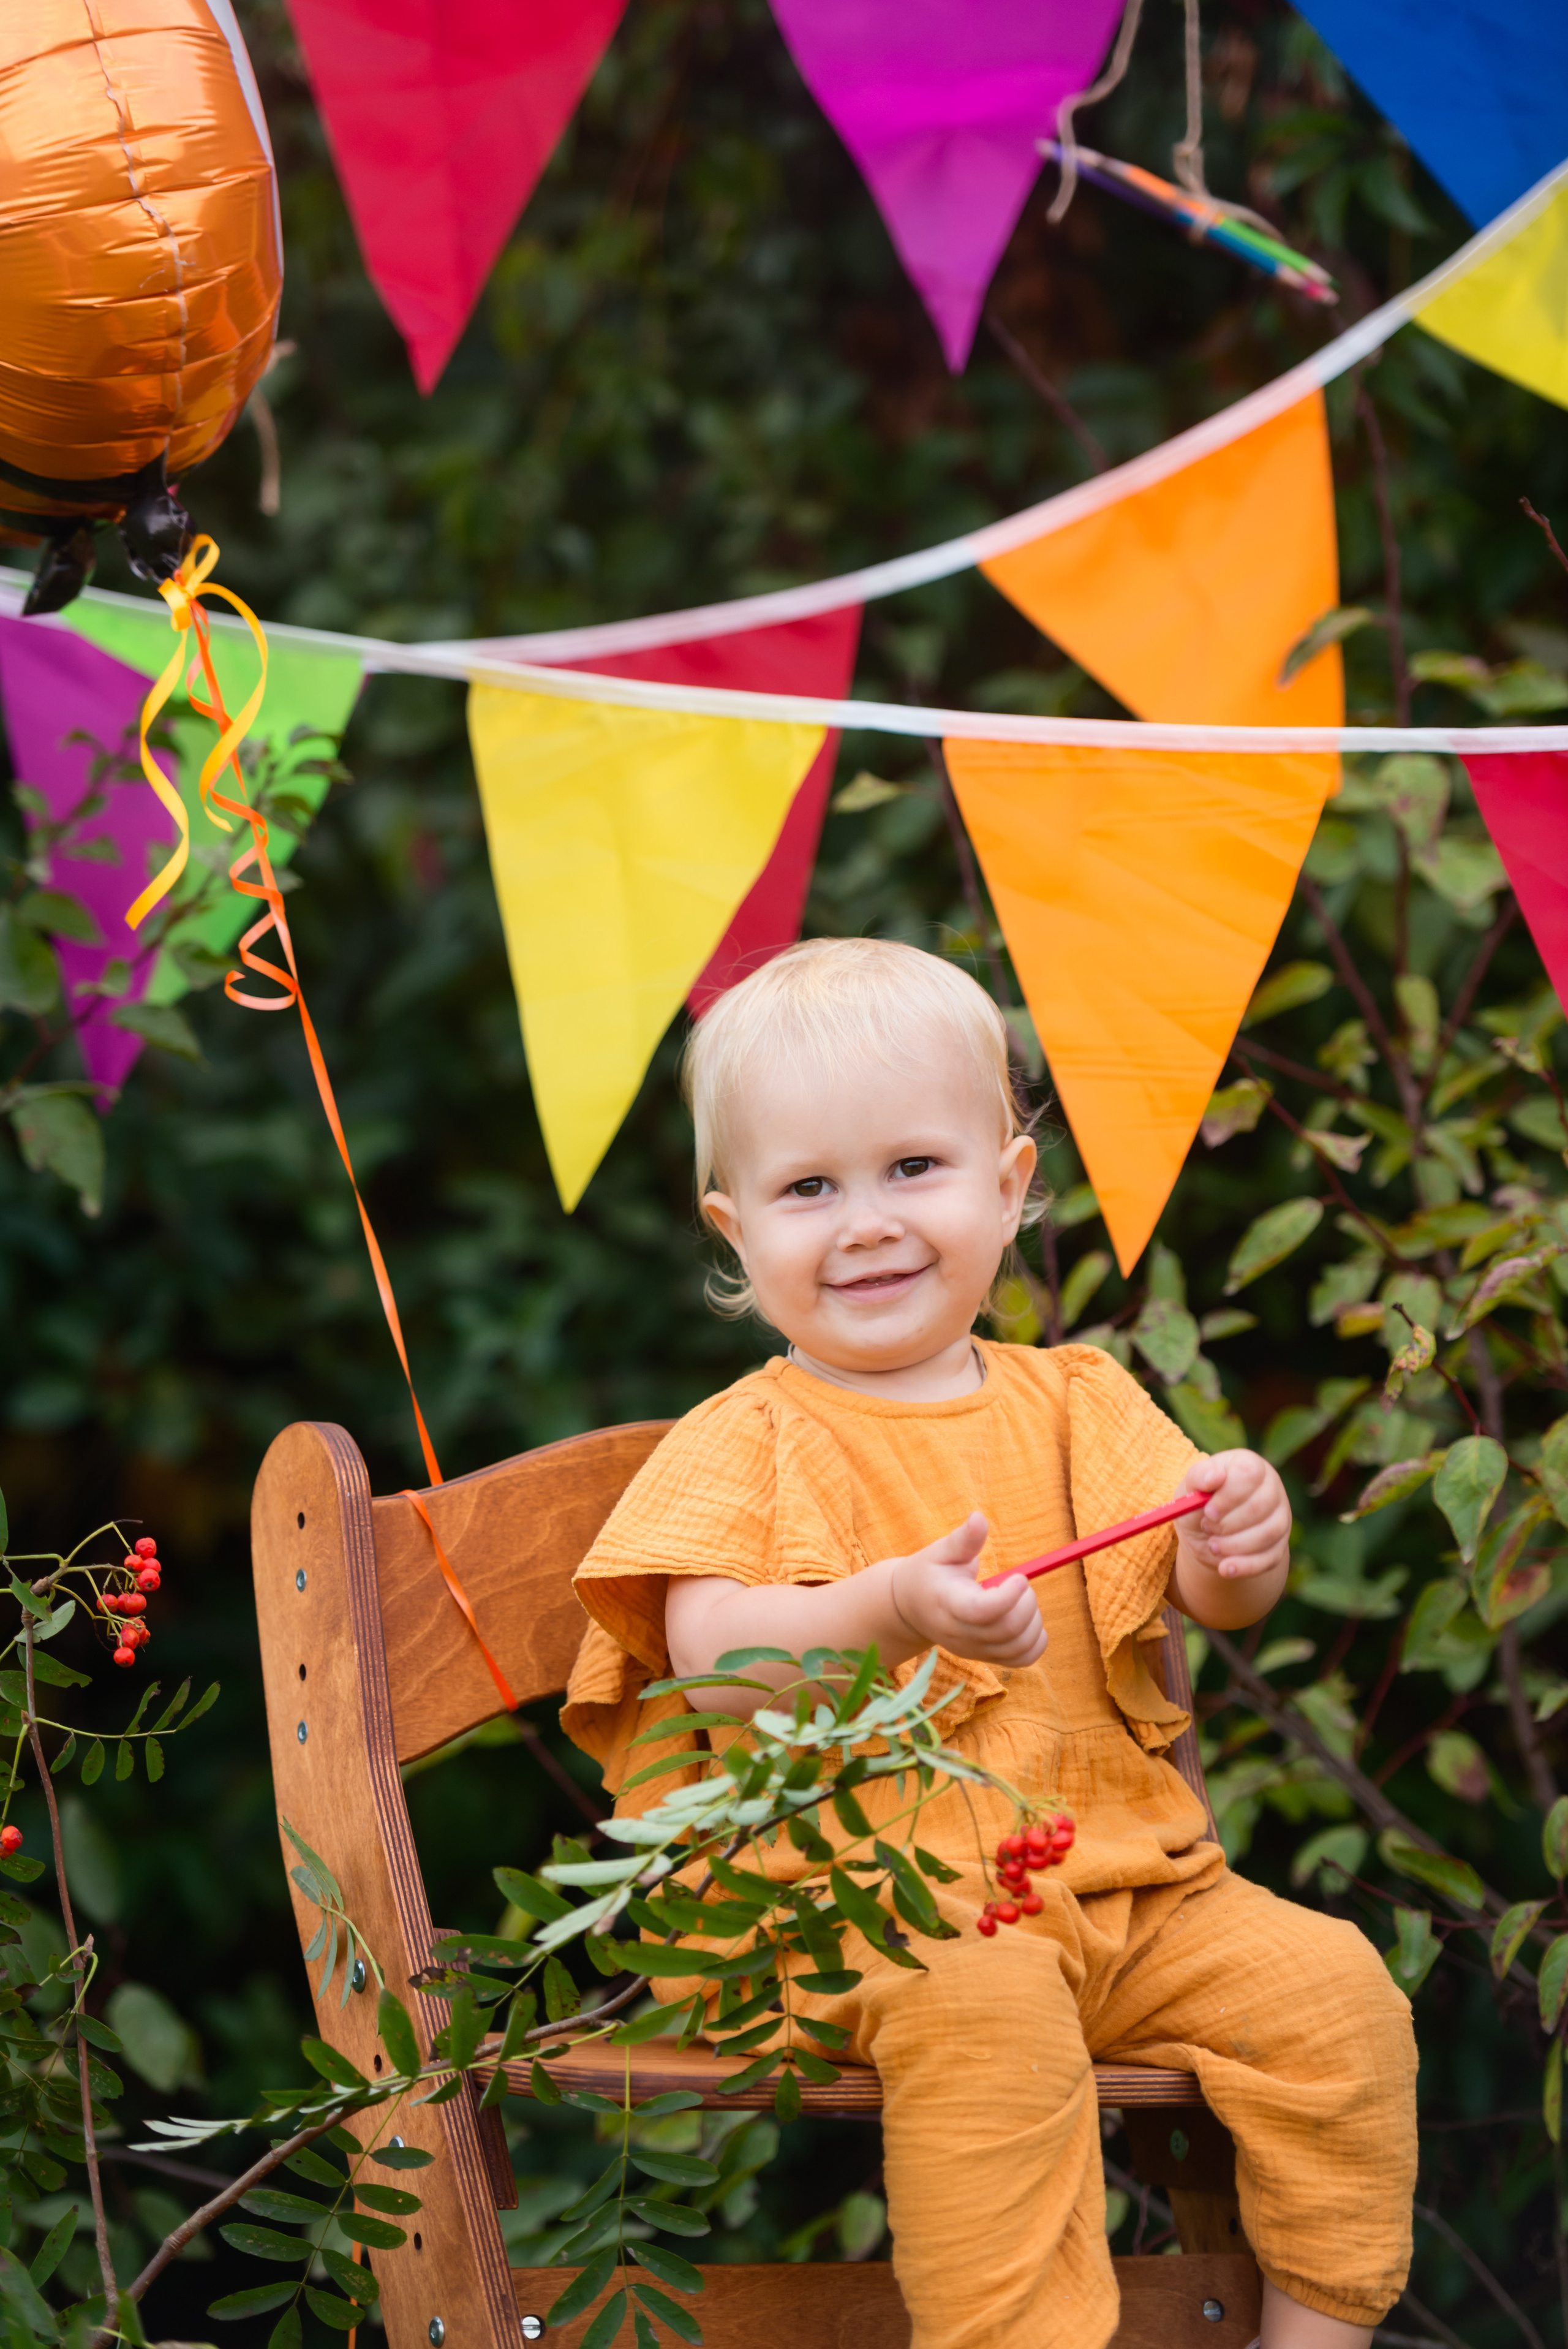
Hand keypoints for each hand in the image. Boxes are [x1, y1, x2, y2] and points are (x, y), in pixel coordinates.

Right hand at [885, 1512, 1047, 1669]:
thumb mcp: (940, 1551)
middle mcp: (961, 1634)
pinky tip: (1030, 1622)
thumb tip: (979, 1518)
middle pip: (1006, 1630)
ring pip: (1018, 1647)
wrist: (911, 1608)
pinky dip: (1036, 1643)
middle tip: (1021, 1582)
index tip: (1019, 1576)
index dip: (1008, 1596)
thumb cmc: (929, 1574)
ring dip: (1034, 1621)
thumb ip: (964, 1538)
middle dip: (1027, 1603)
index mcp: (949, 1604)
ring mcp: (974, 1650)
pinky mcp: (985, 1658)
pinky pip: (1021, 1660)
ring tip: (1023, 1599)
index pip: (982, 1611)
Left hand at [1176, 1451, 1291, 1581]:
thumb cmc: (1198, 1503)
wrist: (1207, 1535)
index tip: (1208, 1510)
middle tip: (1207, 1528)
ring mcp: (1280, 1517)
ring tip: (1212, 1545)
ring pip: (1269, 1533)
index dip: (1229, 1494)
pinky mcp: (1279, 1545)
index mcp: (1248, 1464)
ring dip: (1236, 1545)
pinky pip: (1270, 1558)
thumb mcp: (1190, 1489)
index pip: (1250, 1472)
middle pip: (1262, 1505)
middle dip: (1230, 1523)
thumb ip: (1198, 1478)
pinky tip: (1225, 1568)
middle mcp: (1270, 1487)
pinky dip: (1246, 1566)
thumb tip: (1214, 1476)